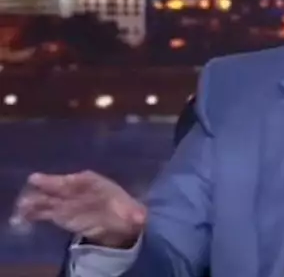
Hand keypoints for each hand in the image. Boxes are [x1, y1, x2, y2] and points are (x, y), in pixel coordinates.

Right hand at [10, 170, 146, 248]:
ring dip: (39, 199)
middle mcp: (80, 189)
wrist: (116, 221)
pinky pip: (46, 211)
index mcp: (98, 183)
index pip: (85, 179)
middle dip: (52, 183)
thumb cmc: (122, 209)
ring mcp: (68, 201)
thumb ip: (136, 215)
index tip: (66, 180)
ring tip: (25, 202)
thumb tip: (142, 219)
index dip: (75, 179)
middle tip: (35, 180)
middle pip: (64, 185)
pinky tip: (24, 213)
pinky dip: (36, 212)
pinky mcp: (60, 213)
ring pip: (52, 198)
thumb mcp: (133, 213)